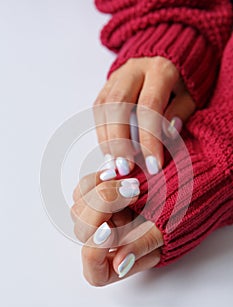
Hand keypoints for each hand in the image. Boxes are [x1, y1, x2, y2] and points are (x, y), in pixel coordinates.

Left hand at [71, 173, 162, 285]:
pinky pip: (84, 190)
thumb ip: (142, 248)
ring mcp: (96, 221)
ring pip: (79, 208)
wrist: (177, 195)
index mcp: (119, 262)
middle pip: (83, 232)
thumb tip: (120, 266)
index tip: (108, 230)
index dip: (95, 251)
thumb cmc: (173, 219)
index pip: (94, 271)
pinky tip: (115, 174)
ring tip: (131, 184)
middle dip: (104, 207)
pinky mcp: (94, 200)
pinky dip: (97, 180)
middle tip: (132, 191)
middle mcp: (102, 244)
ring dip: (102, 191)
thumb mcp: (163, 232)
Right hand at [94, 56, 195, 174]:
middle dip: (120, 141)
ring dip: (107, 139)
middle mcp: (133, 70)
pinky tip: (109, 150)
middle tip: (126, 168)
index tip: (154, 165)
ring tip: (115, 164)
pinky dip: (102, 132)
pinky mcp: (106, 83)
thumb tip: (167, 133)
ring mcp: (116, 75)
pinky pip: (98, 108)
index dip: (149, 138)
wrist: (164, 51)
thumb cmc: (181, 78)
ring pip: (103, 107)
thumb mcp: (191, 93)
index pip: (149, 107)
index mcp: (160, 69)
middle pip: (117, 105)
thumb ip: (181, 112)